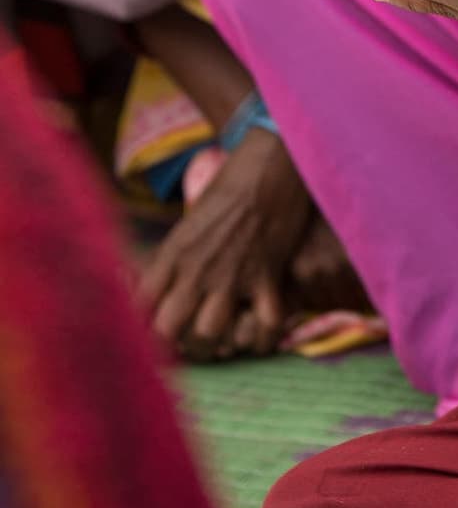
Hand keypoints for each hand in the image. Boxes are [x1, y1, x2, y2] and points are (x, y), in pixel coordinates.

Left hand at [138, 128, 310, 360]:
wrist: (270, 163)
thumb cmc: (230, 185)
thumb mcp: (190, 221)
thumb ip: (172, 257)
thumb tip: (151, 283)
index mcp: (173, 253)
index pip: (138, 308)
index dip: (137, 330)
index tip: (146, 336)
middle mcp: (197, 270)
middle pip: (167, 332)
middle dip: (172, 344)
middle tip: (184, 341)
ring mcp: (232, 275)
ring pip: (210, 335)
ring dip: (214, 343)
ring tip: (220, 338)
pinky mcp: (267, 276)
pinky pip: (265, 326)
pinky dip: (264, 337)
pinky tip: (261, 335)